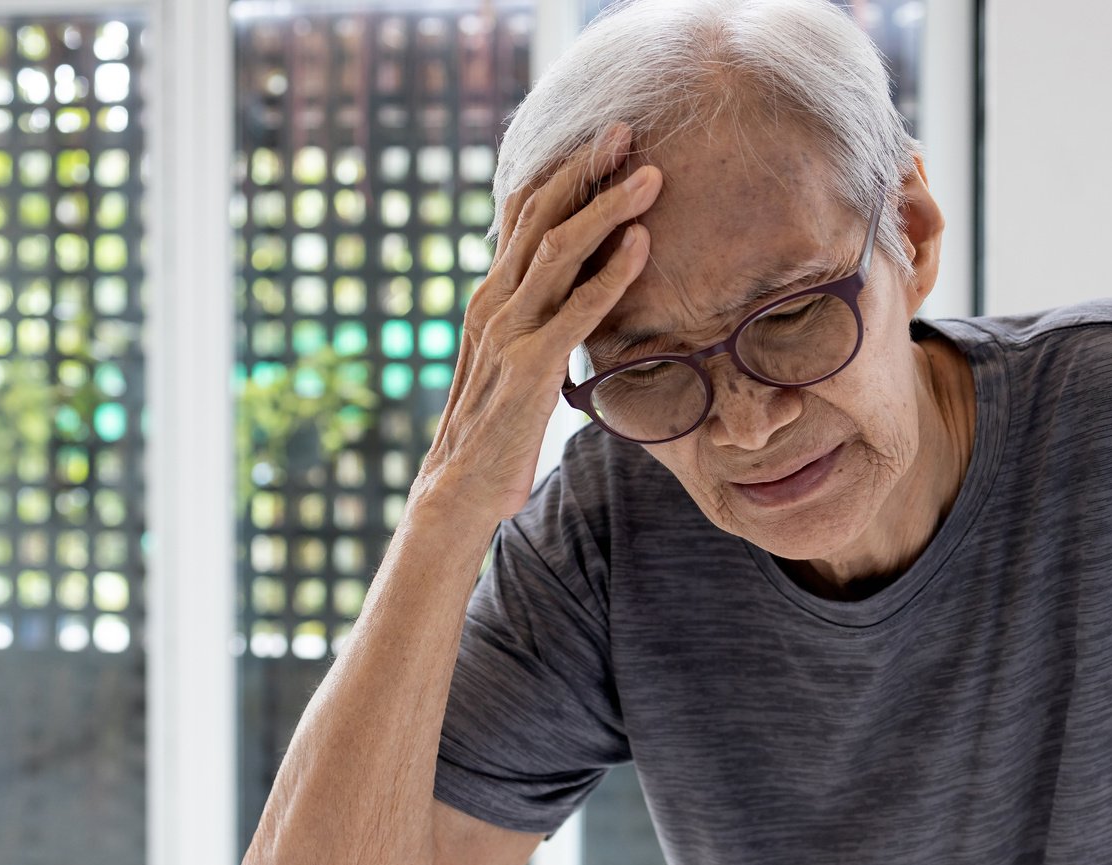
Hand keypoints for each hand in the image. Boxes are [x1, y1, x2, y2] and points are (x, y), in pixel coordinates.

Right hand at [410, 119, 662, 524]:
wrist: (460, 487)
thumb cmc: (496, 426)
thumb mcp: (513, 356)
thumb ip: (536, 316)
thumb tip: (573, 286)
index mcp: (490, 294)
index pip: (524, 215)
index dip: (565, 173)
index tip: (605, 141)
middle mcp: (494, 302)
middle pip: (541, 216)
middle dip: (587, 171)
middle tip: (628, 131)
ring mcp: (510, 332)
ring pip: (560, 251)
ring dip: (608, 208)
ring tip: (651, 177)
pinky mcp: (531, 367)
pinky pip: (576, 311)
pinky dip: (611, 274)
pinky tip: (641, 246)